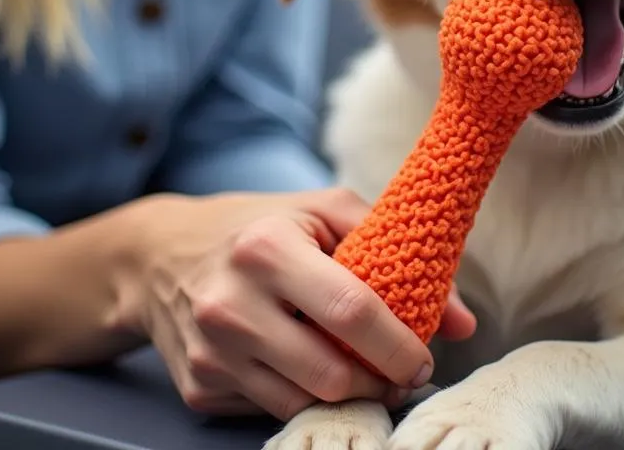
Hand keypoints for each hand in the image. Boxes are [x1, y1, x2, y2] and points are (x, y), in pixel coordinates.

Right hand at [117, 188, 475, 421]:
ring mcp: (210, 353)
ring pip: (303, 404)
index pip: (351, 311)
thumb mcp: (322, 211)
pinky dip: (299, 396)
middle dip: (379, 383)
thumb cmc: (258, 225)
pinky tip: (301, 365)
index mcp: (267, 248)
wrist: (160, 255)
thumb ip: (395, 249)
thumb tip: (463, 321)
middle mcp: (232, 304)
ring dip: (346, 397)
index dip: (399, 344)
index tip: (424, 357)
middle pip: (330, 376)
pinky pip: (269, 411)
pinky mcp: (198, 387)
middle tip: (398, 371)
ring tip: (359, 371)